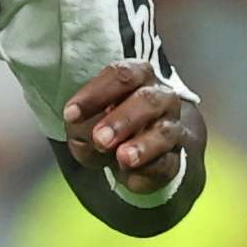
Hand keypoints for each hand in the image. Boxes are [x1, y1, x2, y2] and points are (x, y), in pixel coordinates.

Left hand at [61, 60, 202, 195]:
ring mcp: (172, 128)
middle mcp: (161, 97)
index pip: (122, 75)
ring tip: (122, 158)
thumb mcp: (84, 124)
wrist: (133, 159)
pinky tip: (129, 171)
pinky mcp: (174, 159)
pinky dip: (148, 167)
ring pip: (163, 132)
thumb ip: (81, 128)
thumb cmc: (107, 127)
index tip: (71, 115)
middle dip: (122, 120)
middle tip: (100, 139)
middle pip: (147, 100)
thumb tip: (89, 138)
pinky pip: (166, 162)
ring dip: (142, 145)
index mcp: (138, 76)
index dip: (96, 94)